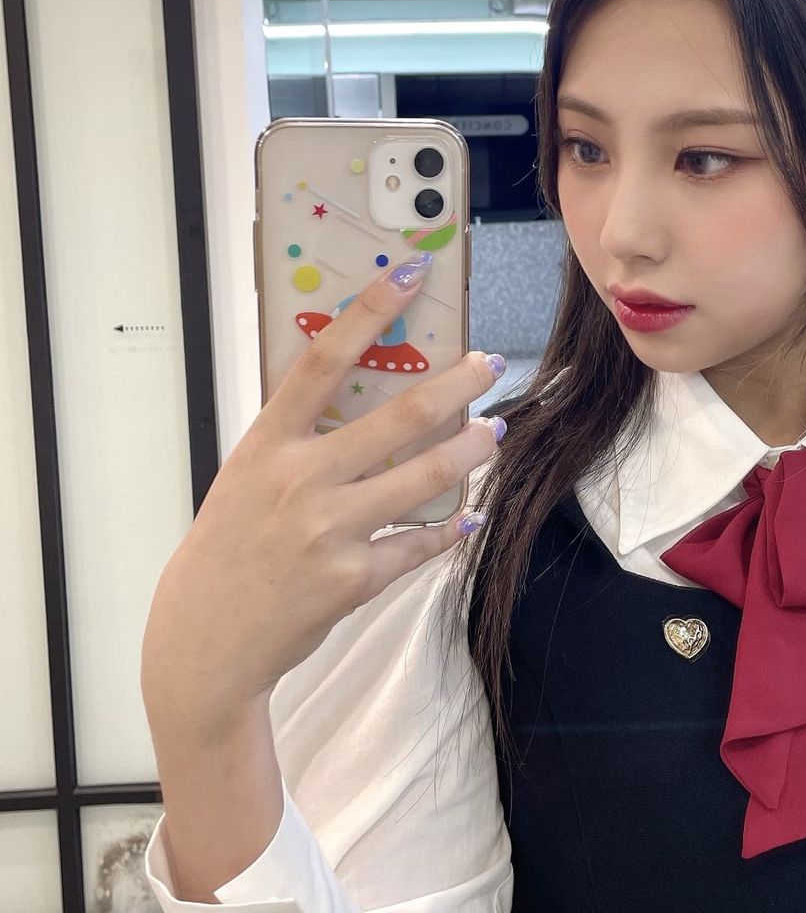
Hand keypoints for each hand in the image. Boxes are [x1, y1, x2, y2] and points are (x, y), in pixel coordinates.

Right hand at [141, 256, 502, 732]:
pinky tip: (468, 514)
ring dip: (472, 450)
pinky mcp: (354, 580)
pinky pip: (419, 544)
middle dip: (457, 384)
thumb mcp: (246, 476)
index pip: (322, 361)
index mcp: (267, 445)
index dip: (369, 313)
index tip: (410, 274)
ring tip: (492, 433)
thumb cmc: (227, 546)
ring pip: (426, 477)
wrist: (205, 638)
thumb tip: (368, 399)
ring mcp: (329, 532)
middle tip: (487, 365)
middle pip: (399, 416)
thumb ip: (299, 440)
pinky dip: (449, 527)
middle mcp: (300, 481)